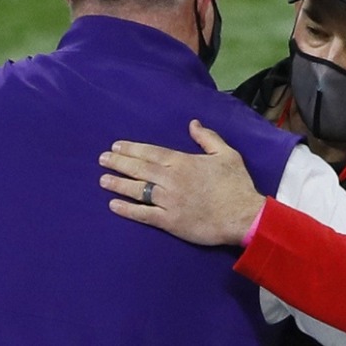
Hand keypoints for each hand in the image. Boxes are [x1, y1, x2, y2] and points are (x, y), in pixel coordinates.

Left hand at [99, 119, 265, 245]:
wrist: (243, 216)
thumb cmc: (236, 185)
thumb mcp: (227, 154)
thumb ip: (207, 138)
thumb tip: (192, 123)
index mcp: (183, 162)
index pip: (151, 153)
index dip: (132, 149)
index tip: (116, 146)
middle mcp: (172, 179)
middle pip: (140, 169)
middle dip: (119, 163)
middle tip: (102, 159)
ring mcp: (169, 201)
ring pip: (138, 190)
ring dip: (119, 184)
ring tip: (103, 180)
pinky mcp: (170, 221)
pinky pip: (144, 214)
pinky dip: (128, 209)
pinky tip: (114, 206)